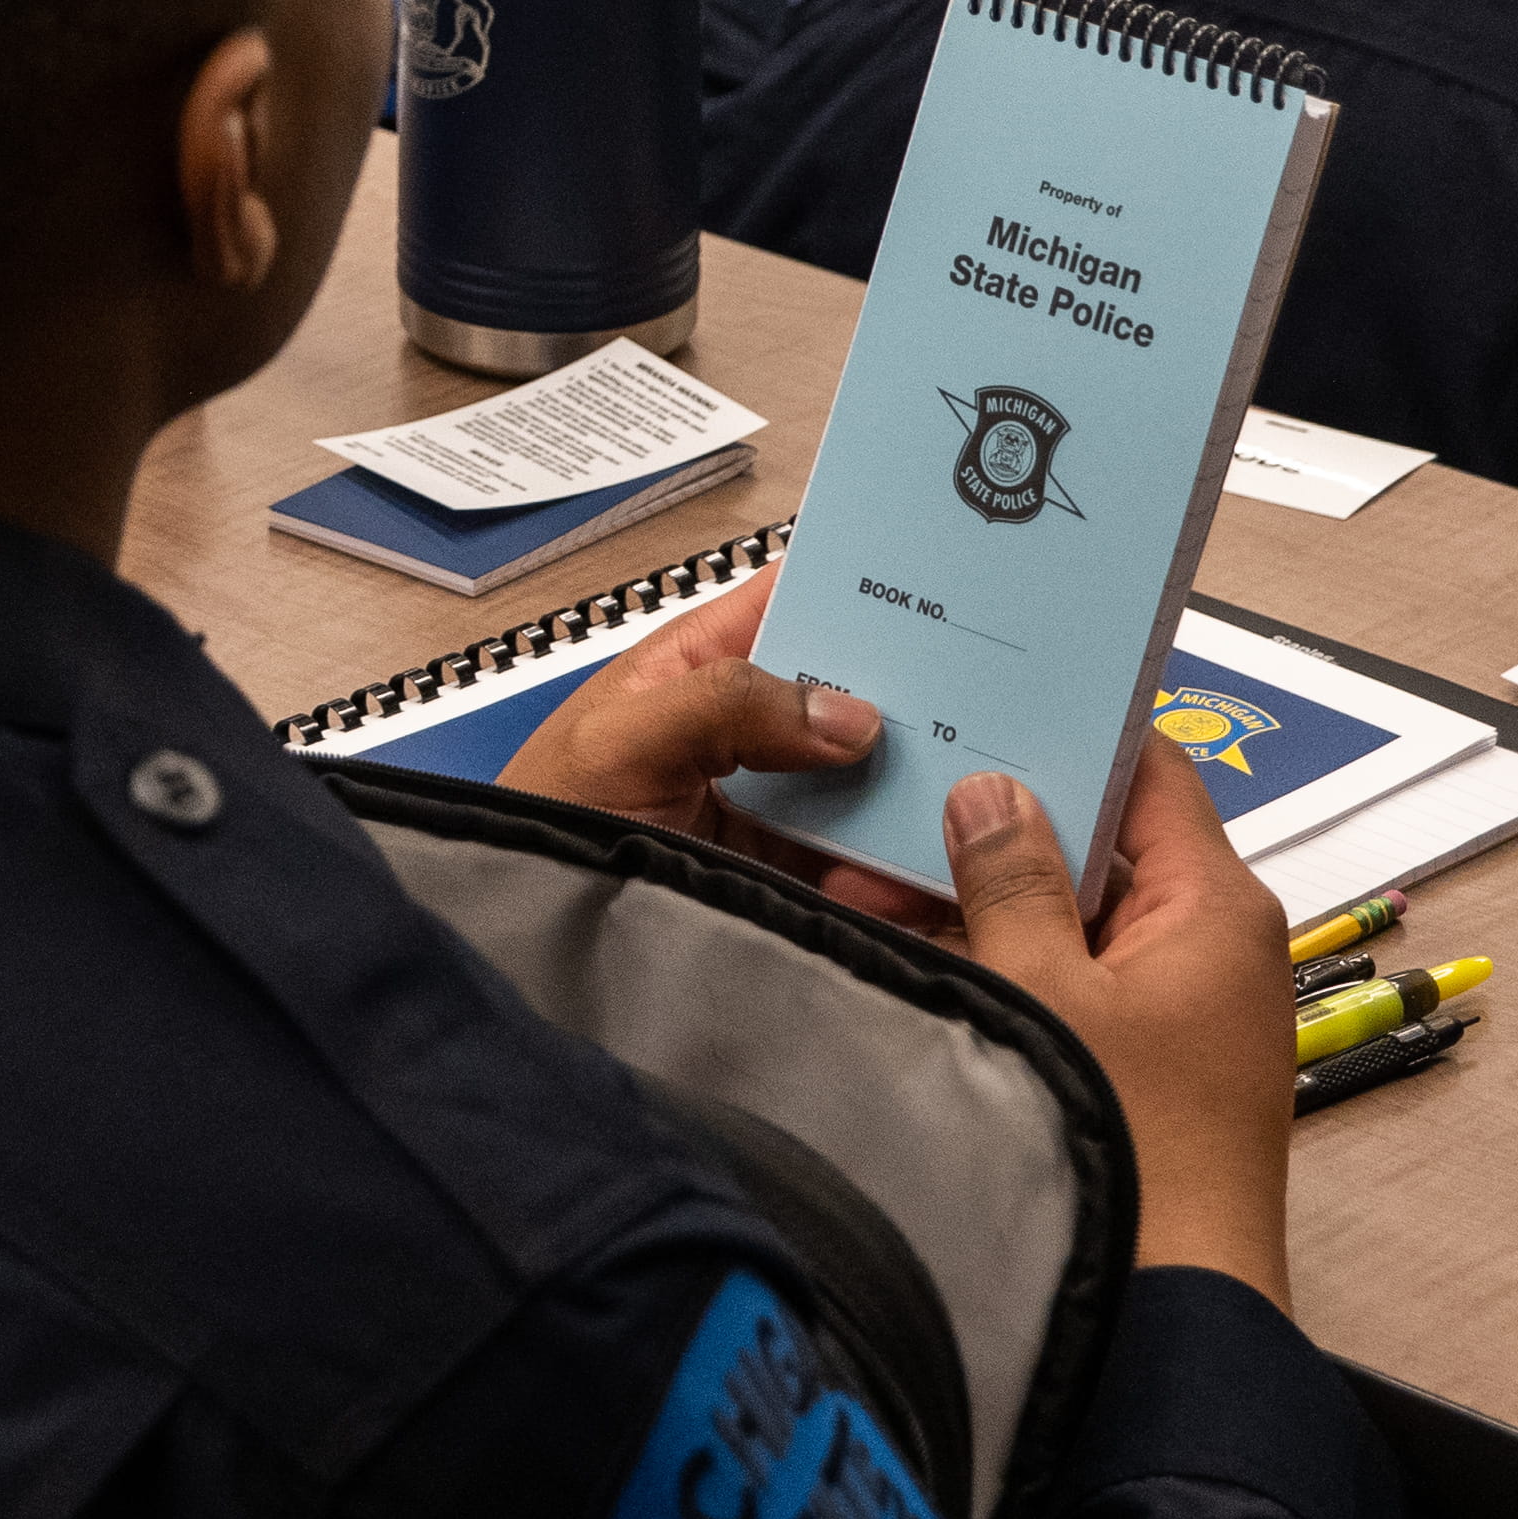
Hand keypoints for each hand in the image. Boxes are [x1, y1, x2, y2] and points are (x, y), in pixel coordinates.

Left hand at [506, 584, 940, 921]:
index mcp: (700, 664)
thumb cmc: (541, 821)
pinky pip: (857, 861)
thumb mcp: (617, 742)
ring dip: (913, 792)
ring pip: (868, 781)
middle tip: (993, 701)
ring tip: (964, 801)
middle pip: (852, 693)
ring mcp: (772, 804)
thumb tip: (850, 713)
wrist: (524, 944)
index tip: (948, 575)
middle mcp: (747, 727)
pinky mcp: (786, 877)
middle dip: (915, 697)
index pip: (795, 598)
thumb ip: (723, 707)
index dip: (863, 580)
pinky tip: (920, 875)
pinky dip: (891, 869)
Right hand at [942, 746, 1292, 1304]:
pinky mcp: (1155, 1062)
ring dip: (995, 898)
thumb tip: (994, 795)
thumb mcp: (1045, 991)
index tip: (998, 697)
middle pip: (1109, 842)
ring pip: (1085, 915)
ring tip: (884, 878)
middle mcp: (1217, 947)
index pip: (1152, 770)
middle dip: (1006, 823)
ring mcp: (1188, 1008)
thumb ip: (1013, 879)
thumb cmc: (1131, 1153)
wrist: (1169, 1310)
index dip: (1075, 728)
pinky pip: (1080, 979)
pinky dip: (1013, 961)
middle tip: (908, 794)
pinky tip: (922, 954)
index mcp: (1216, 905)